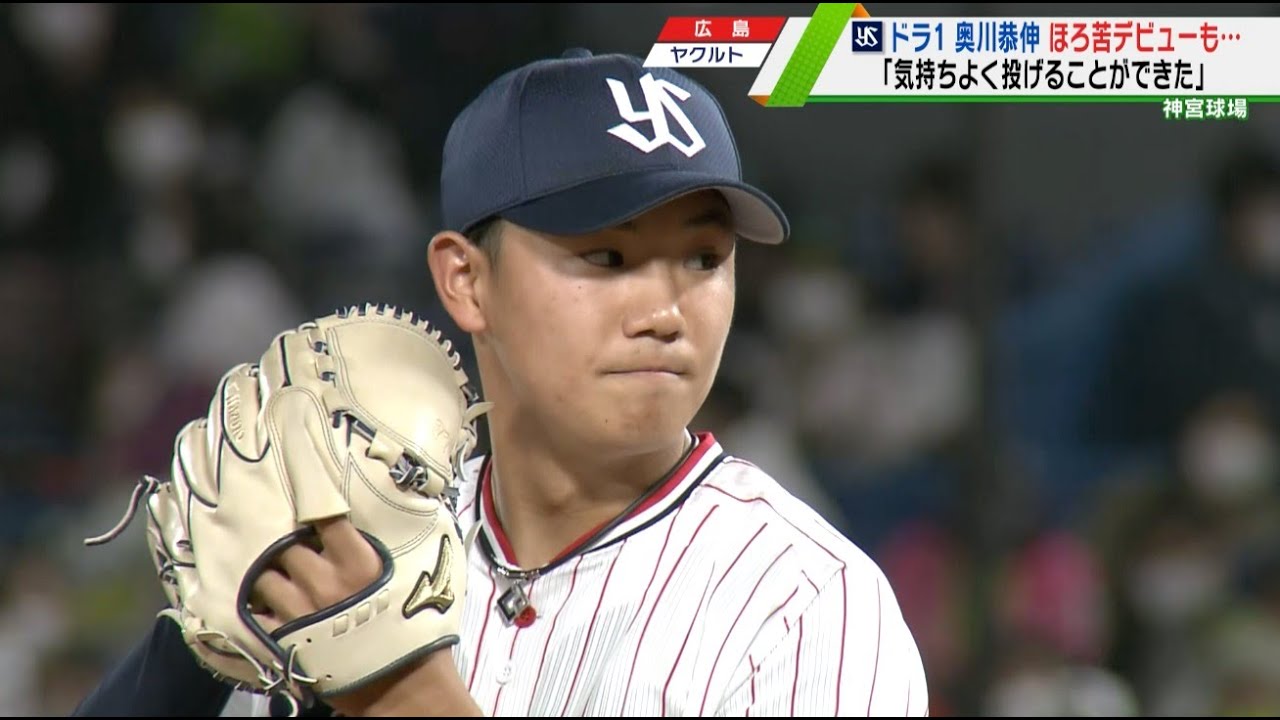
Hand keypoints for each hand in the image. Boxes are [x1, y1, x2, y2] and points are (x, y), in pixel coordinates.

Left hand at [252, 517, 480, 716]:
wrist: (402, 687)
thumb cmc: (417, 632)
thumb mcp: (418, 580)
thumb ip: (393, 548)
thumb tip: (387, 519)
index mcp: (359, 562)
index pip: (325, 516)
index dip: (313, 502)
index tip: (308, 497)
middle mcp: (325, 582)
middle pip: (287, 545)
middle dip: (290, 545)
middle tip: (297, 548)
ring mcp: (301, 611)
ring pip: (264, 578)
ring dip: (270, 575)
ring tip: (281, 578)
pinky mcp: (286, 638)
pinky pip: (257, 613)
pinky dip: (260, 607)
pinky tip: (271, 606)